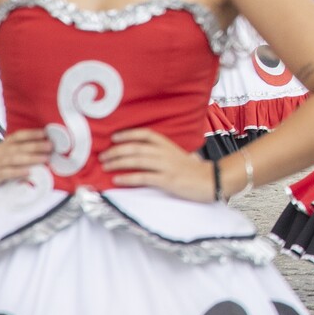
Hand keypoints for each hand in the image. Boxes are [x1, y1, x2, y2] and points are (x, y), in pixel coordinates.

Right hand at [0, 129, 51, 199]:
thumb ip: (14, 154)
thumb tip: (39, 152)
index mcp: (1, 147)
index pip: (17, 137)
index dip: (32, 134)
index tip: (47, 133)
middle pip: (19, 147)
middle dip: (36, 145)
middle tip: (52, 145)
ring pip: (15, 159)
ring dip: (31, 158)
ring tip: (46, 158)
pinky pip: (6, 173)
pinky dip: (18, 172)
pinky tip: (29, 172)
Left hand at [99, 129, 215, 202]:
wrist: (211, 180)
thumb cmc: (192, 169)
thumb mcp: (177, 155)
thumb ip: (160, 152)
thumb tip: (139, 154)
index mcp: (168, 144)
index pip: (145, 134)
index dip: (128, 134)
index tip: (114, 137)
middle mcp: (165, 153)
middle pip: (136, 148)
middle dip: (116, 151)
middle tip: (102, 155)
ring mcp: (166, 166)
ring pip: (137, 160)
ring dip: (118, 162)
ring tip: (105, 165)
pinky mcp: (167, 180)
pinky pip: (143, 177)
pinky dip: (128, 177)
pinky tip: (117, 179)